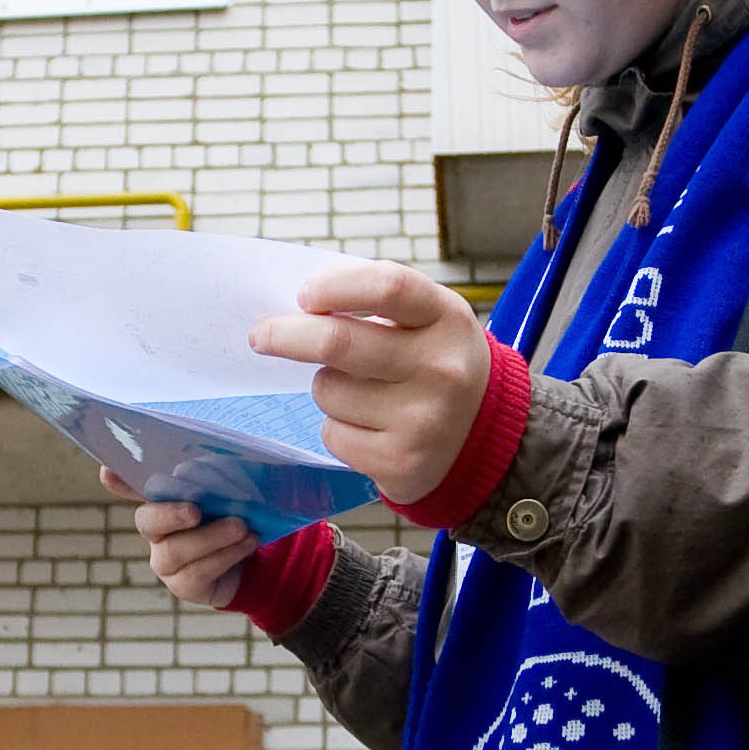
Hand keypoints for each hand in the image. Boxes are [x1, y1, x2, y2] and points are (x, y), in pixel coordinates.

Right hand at [103, 465, 256, 607]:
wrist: (251, 565)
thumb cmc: (235, 518)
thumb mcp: (232, 496)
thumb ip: (222, 481)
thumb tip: (230, 458)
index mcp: (163, 500)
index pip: (134, 487)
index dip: (120, 482)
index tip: (107, 471)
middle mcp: (156, 530)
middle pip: (147, 520)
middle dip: (169, 514)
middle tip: (195, 510)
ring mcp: (165, 561)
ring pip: (175, 550)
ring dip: (212, 536)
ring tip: (242, 527)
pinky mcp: (182, 585)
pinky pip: (198, 572)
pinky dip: (226, 555)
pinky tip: (247, 542)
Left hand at [248, 261, 492, 503]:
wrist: (486, 438)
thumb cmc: (436, 364)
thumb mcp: (429, 321)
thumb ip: (374, 305)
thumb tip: (295, 309)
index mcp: (447, 319)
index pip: (387, 287)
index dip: (335, 287)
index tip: (304, 295)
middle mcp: (441, 369)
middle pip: (337, 343)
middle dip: (286, 336)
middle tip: (262, 335)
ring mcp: (423, 421)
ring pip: (329, 391)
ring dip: (327, 387)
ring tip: (362, 392)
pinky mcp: (402, 462)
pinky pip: (334, 435)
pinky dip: (338, 428)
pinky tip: (370, 427)